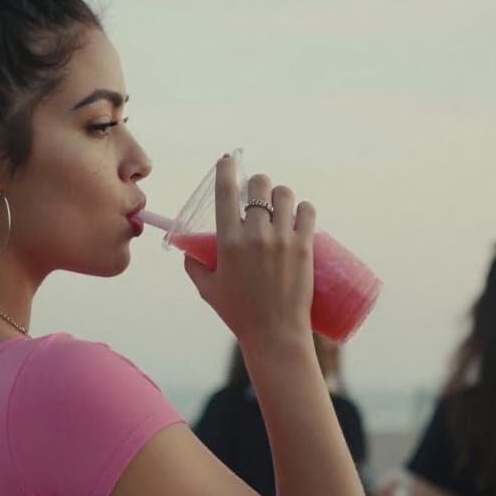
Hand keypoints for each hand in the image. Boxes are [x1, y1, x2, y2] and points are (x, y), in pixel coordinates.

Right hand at [182, 155, 314, 348]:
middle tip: (258, 197)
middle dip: (258, 186)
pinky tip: (299, 215)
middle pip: (259, 186)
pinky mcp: (305, 246)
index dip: (227, 168)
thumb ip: (195, 267)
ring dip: (280, 195)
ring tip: (279, 208)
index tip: (228, 160)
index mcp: (228, 243)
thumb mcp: (208, 290)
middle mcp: (255, 235)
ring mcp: (282, 240)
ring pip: (285, 194)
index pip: (226, 191)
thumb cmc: (239, 314)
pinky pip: (307, 210)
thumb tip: (188, 251)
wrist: (274, 334)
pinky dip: (302, 209)